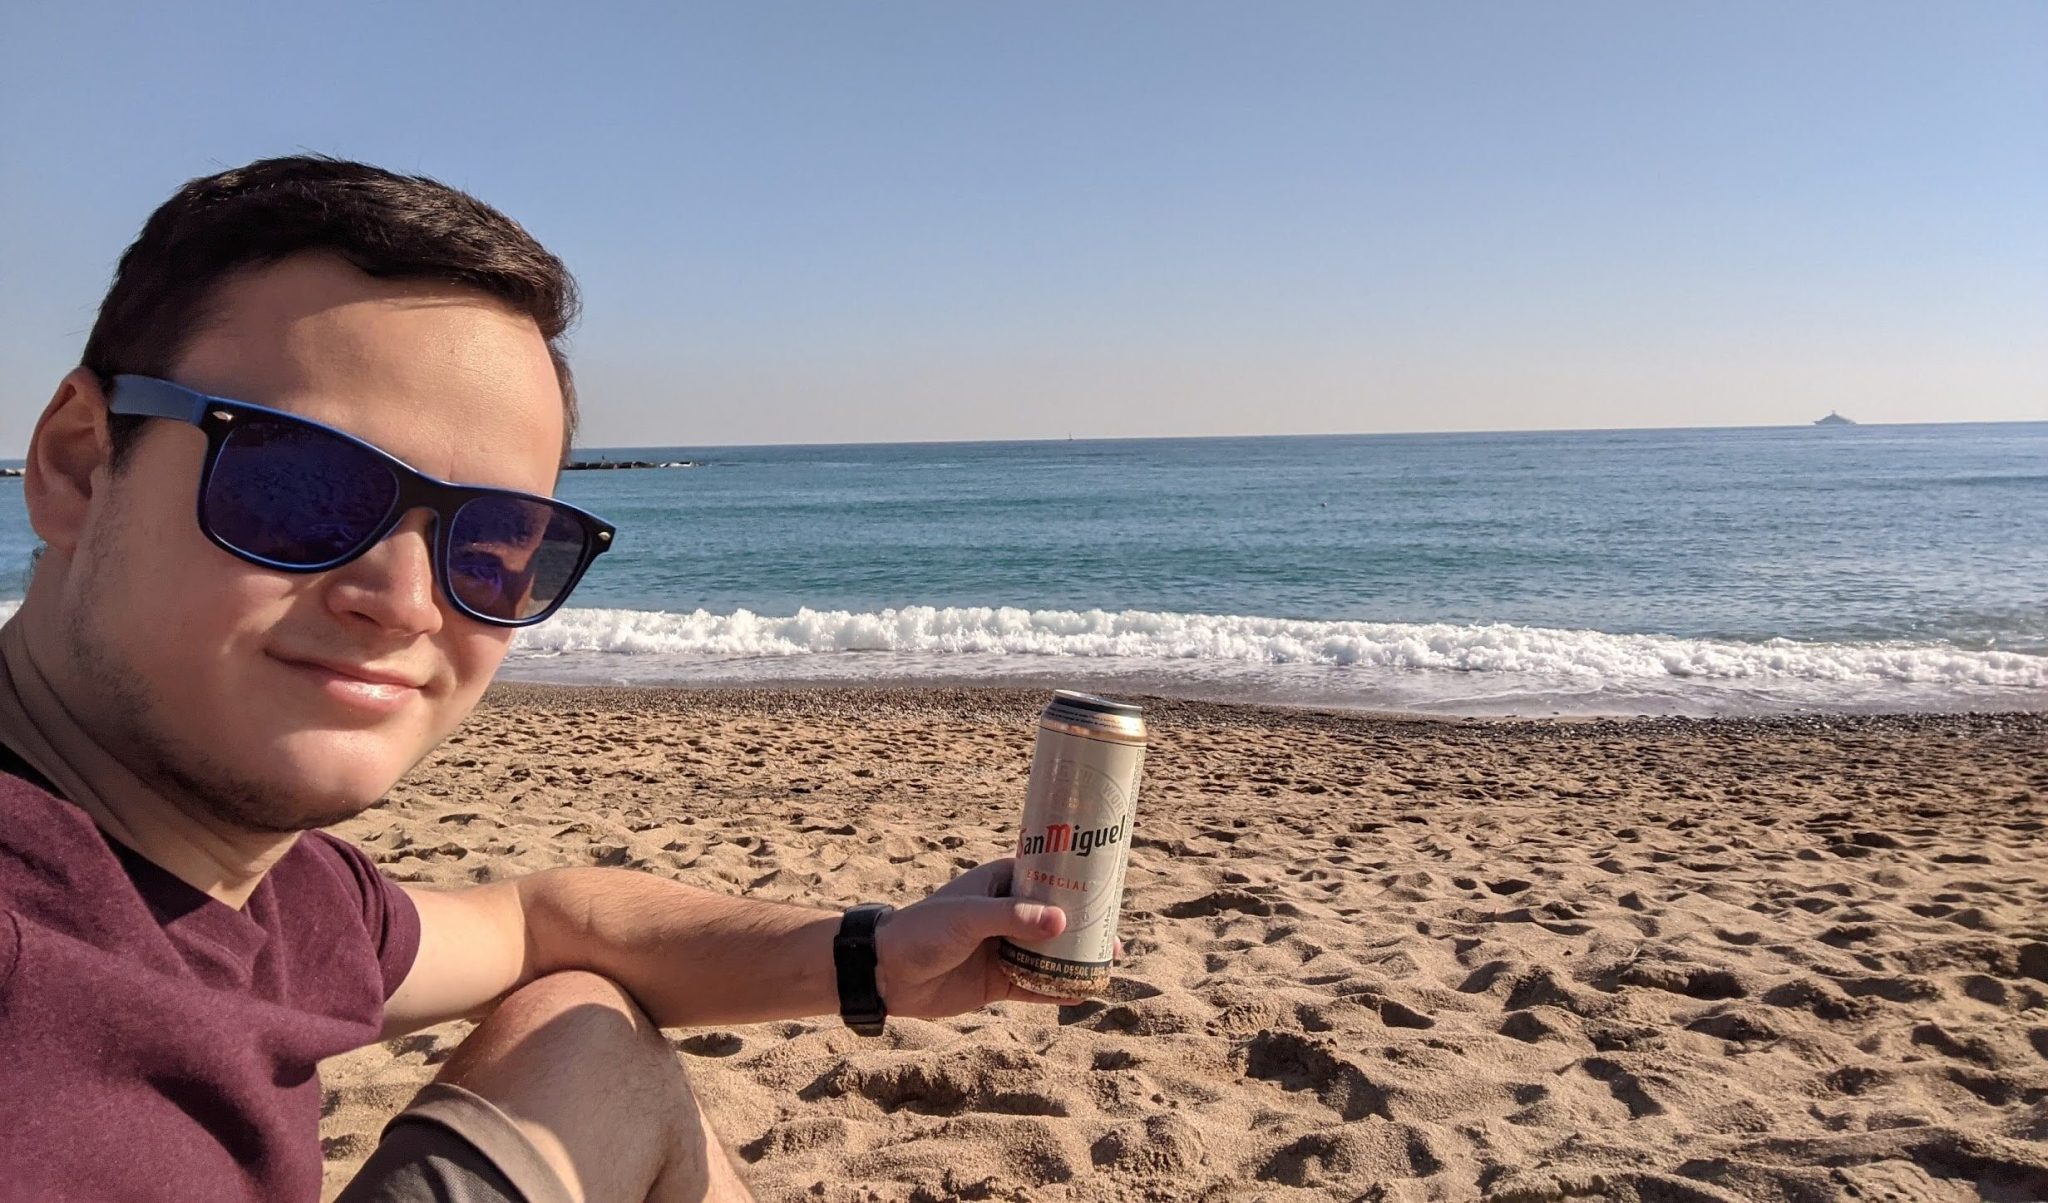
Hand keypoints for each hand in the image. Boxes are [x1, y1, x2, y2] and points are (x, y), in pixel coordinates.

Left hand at [874, 858, 1087, 1017]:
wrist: (887, 973)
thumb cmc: (923, 929)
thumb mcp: (968, 915)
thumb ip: (1012, 917)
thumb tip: (1061, 921)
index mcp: (1000, 884)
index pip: (1047, 875)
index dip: (1077, 881)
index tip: (1108, 888)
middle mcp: (1007, 914)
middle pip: (1055, 918)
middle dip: (1085, 926)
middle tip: (1116, 936)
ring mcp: (1004, 949)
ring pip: (1050, 953)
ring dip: (1076, 958)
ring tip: (1107, 964)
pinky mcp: (998, 982)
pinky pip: (1035, 985)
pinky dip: (1057, 989)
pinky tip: (1082, 992)